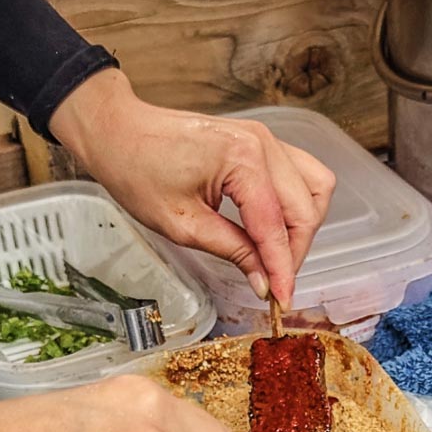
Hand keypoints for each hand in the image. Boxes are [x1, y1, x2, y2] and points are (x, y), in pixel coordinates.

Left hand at [49, 69, 335, 309]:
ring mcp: (265, 138)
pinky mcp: (260, 141)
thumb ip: (231, 251)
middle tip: (276, 284)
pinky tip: (275, 229)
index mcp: (243, 160)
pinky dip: (295, 205)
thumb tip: (263, 280)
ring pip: (313, 188)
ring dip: (302, 226)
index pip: (276, 225)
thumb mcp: (182, 224)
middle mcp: (263, 143)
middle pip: (305, 208)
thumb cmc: (138, 170)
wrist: (119, 132)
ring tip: (277, 257)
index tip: (283, 300)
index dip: (282, 268)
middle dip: (294, 251)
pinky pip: (299, 174)